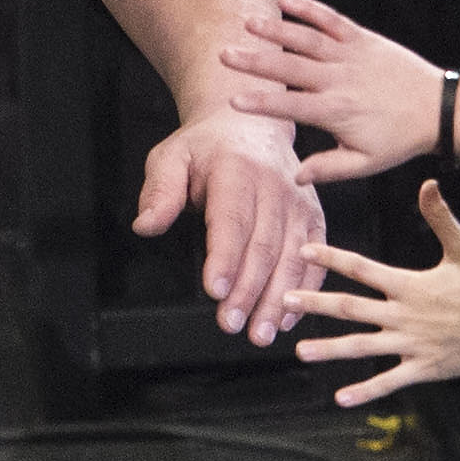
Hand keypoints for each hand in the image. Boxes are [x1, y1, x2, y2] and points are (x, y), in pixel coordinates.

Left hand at [137, 103, 326, 340]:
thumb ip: (159, 191)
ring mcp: (299, 203)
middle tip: (231, 324)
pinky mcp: (314, 217)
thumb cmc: (206, 148)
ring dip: (278, 299)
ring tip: (261, 333)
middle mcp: (275, 186)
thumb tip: (145, 226)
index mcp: (237, 170)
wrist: (251, 127)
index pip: (231, 219)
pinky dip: (304, 289)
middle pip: (263, 245)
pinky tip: (288, 318)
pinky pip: (313, 256)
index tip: (214, 291)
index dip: (224, 257)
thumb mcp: (171, 157)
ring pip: (292, 257)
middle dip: (248, 290)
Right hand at [217, 0, 449, 181]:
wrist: (438, 109)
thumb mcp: (365, 163)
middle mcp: (339, 80)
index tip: (232, 100)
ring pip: (307, 39)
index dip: (260, 103)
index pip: (290, 106)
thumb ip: (329, 168)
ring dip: (276, 30)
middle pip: (290, 68)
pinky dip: (308, 7)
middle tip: (225, 54)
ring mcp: (350, 56)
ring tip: (247, 22)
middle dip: (256, 61)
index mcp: (336, 112)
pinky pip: (332, 20)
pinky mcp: (362, 39)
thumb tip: (296, 175)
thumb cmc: (400, 139)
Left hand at [288, 180, 459, 402]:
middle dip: (316, 303)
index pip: (362, 268)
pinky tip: (340, 398)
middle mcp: (404, 314)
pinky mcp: (423, 368)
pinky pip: (389, 381)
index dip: (332, 258)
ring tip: (300, 351)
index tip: (305, 250)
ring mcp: (411, 344)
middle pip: (351, 308)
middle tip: (284, 300)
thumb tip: (427, 182)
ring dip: (330, 349)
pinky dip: (365, 391)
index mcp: (409, 284)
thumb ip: (440, 217)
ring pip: (362, 347)